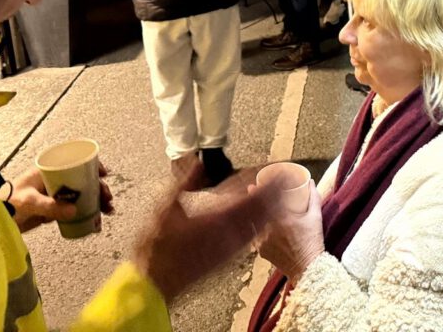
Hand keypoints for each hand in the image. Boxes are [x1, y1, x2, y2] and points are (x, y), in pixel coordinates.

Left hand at [10, 163, 113, 233]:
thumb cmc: (7, 203)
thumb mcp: (29, 201)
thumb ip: (50, 206)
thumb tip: (74, 211)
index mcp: (48, 171)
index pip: (75, 162)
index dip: (92, 166)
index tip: (103, 174)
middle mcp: (55, 181)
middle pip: (83, 181)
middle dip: (98, 189)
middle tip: (107, 199)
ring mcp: (55, 195)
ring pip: (82, 195)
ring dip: (95, 202)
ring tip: (106, 212)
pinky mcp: (54, 209)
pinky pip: (74, 210)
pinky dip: (86, 214)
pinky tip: (94, 222)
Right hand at [134, 167, 283, 303]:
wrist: (156, 282)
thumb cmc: (157, 247)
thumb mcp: (165, 208)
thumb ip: (184, 183)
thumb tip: (197, 161)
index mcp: (216, 218)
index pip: (250, 196)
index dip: (265, 182)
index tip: (275, 169)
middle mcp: (228, 233)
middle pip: (261, 210)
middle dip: (276, 192)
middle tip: (286, 178)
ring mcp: (230, 248)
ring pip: (260, 225)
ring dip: (272, 208)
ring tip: (283, 195)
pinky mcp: (228, 259)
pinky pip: (252, 239)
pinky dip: (262, 225)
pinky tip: (265, 220)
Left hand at [254, 179, 325, 284]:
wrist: (308, 267)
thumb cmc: (313, 241)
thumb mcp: (316, 216)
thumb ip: (313, 197)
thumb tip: (310, 182)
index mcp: (282, 218)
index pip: (264, 202)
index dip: (256, 192)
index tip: (253, 186)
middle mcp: (269, 229)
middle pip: (255, 212)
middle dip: (251, 201)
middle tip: (250, 192)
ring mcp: (263, 241)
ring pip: (253, 225)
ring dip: (252, 217)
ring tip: (251, 209)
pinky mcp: (261, 251)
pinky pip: (255, 238)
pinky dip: (256, 231)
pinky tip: (256, 227)